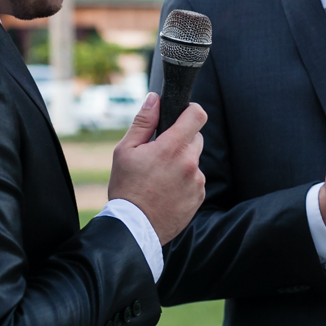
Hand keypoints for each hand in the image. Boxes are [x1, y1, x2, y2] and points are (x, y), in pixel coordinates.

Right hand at [108, 93, 207, 244]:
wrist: (134, 227)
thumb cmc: (126, 187)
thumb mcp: (125, 151)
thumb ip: (144, 122)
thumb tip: (155, 99)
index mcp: (172, 148)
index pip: (197, 115)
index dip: (191, 110)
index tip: (182, 114)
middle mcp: (190, 163)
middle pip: (196, 138)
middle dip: (181, 139)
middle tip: (160, 153)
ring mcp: (197, 181)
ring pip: (194, 160)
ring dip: (182, 162)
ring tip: (159, 177)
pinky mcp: (200, 196)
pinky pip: (196, 180)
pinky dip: (185, 181)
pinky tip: (166, 190)